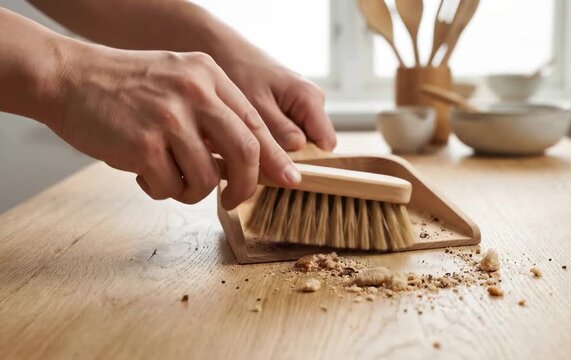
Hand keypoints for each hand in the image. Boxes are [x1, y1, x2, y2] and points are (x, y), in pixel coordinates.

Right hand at [49, 43, 300, 207]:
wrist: (68, 78)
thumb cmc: (128, 88)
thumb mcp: (180, 81)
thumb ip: (215, 113)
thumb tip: (247, 162)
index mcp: (208, 76)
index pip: (256, 124)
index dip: (275, 157)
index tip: (288, 178)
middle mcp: (194, 93)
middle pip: (245, 152)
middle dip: (246, 186)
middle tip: (235, 199)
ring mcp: (169, 118)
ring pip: (206, 178)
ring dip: (191, 191)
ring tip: (169, 177)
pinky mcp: (143, 144)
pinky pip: (170, 187)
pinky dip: (161, 190)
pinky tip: (144, 174)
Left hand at [222, 55, 336, 151]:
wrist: (225, 50)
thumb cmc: (239, 70)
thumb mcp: (256, 104)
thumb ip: (279, 129)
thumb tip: (299, 152)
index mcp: (311, 99)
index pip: (326, 144)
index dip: (309, 162)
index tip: (281, 169)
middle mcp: (313, 103)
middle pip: (314, 146)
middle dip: (291, 157)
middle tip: (259, 160)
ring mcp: (303, 107)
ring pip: (301, 143)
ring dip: (279, 150)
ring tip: (252, 145)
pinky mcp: (291, 110)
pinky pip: (289, 134)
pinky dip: (273, 141)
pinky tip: (253, 136)